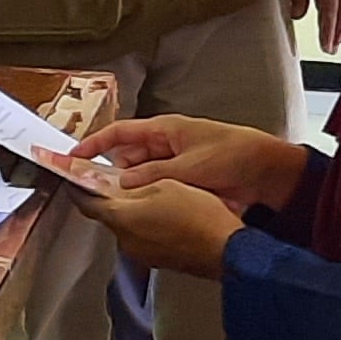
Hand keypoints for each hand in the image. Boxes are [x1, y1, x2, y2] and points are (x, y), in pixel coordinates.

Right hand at [73, 113, 311, 210]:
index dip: (95, 144)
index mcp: (164, 130)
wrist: (267, 171)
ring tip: (122, 205)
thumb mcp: (189, 165)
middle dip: (112, 174)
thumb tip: (122, 183)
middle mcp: (166, 145)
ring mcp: (175, 163)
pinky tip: (145, 209)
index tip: (73, 158)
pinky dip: (150, 196)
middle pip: (127, 159)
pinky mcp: (185, 181)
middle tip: (98, 193)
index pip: (120, 133)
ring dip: (132, 189)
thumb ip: (153, 175)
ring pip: (141, 176)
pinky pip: (158, 187)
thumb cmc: (232, 155)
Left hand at [76, 177, 245, 277]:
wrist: (225, 249)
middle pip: (109, 216)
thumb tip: (122, 183)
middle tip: (122, 182)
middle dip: (113, 199)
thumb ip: (137, 183)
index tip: (76, 180)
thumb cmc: (200, 217)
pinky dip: (150, 226)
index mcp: (123, 219)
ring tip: (153, 197)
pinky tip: (169, 216)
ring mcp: (143, 254)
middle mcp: (127, 241)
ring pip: (129, 228)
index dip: (79, 188)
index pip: (86, 203)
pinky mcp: (159, 260)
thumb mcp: (166, 183)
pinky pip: (146, 239)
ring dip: (134, 213)